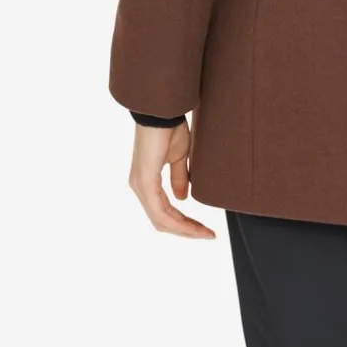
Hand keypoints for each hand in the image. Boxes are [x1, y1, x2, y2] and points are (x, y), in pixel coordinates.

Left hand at [128, 121, 215, 238]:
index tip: (205, 229)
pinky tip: (193, 225)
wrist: (162, 112)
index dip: (184, 224)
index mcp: (146, 182)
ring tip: (205, 233)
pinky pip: (160, 211)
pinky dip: (178, 221)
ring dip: (185, 229)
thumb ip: (178, 178)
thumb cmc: (169, 128)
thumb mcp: (178, 156)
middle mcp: (140, 188)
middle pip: (162, 222)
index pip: (164, 213)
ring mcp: (140, 186)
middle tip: (207, 235)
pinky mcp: (145, 183)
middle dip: (186, 231)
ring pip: (161, 220)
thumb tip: (182, 200)